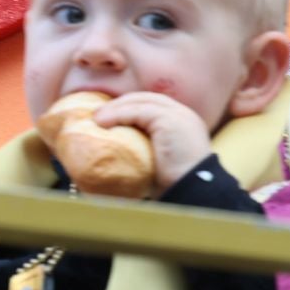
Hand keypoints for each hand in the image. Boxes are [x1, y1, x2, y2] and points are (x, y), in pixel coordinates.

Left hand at [94, 92, 212, 193]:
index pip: (153, 106)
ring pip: (140, 102)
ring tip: (96, 119)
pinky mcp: (168, 119)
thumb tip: (122, 154)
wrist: (194, 190)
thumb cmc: (177, 185)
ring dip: (114, 108)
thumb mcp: (162, 163)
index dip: (131, 109)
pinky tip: (102, 123)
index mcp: (184, 123)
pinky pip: (136, 111)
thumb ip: (148, 150)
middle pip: (146, 99)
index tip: (110, 118)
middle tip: (98, 115)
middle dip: (120, 104)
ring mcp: (177, 114)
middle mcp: (183, 114)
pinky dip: (117, 115)